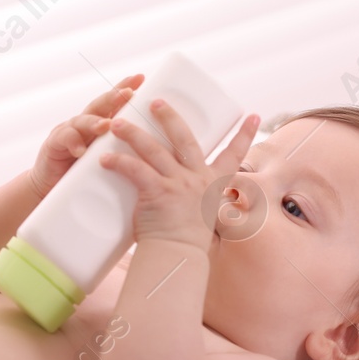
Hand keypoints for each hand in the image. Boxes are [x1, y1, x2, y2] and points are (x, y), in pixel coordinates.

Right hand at [28, 74, 143, 198]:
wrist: (54, 188)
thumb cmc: (85, 174)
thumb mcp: (107, 159)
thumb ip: (121, 148)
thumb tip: (150, 144)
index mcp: (100, 124)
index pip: (114, 103)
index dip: (126, 88)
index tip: (140, 78)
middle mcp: (85, 123)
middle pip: (99, 105)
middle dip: (114, 97)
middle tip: (128, 93)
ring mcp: (68, 131)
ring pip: (82, 121)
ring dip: (95, 122)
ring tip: (106, 125)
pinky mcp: (54, 144)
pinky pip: (65, 139)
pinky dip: (73, 143)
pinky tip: (81, 150)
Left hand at [100, 101, 260, 249]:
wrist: (178, 258)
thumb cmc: (186, 242)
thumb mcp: (201, 214)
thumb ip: (195, 197)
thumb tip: (184, 191)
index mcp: (212, 183)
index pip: (234, 155)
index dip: (245, 135)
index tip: (254, 115)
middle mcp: (198, 179)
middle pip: (185, 139)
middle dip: (170, 117)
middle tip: (156, 101)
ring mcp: (179, 184)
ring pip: (154, 150)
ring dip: (134, 134)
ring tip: (117, 123)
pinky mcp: (159, 193)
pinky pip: (136, 170)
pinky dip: (118, 163)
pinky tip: (104, 159)